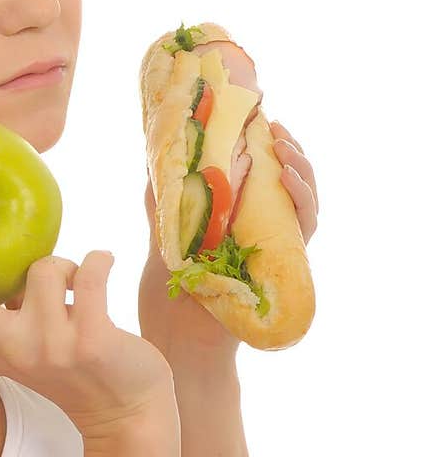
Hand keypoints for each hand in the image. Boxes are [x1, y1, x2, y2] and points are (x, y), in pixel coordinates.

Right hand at [0, 225, 177, 438]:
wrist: (129, 409)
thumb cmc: (73, 359)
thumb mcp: (25, 339)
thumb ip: (1, 306)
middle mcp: (12, 352)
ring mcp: (51, 350)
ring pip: (45, 269)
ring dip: (65, 264)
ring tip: (77, 289)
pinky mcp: (93, 344)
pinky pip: (90, 272)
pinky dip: (100, 259)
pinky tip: (105, 264)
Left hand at [139, 118, 318, 363]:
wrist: (180, 341)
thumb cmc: (171, 297)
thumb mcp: (163, 240)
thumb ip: (163, 206)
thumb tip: (153, 164)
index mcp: (234, 219)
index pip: (258, 174)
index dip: (263, 145)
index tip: (257, 115)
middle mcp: (260, 230)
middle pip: (286, 181)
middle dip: (286, 149)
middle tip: (273, 125)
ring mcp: (275, 246)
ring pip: (302, 199)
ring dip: (299, 167)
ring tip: (284, 145)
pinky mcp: (285, 264)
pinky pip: (304, 228)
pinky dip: (302, 200)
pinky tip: (287, 178)